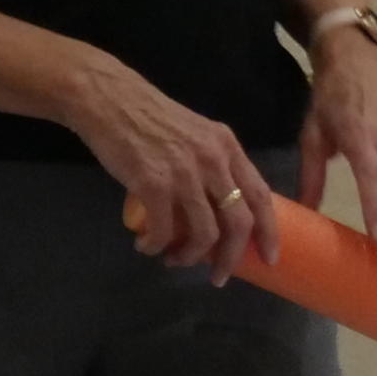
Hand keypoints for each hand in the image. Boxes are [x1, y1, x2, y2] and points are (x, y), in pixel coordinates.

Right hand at [60, 57, 269, 275]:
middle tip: (218, 276)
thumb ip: (211, 163)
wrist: (107, 99)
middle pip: (238, 222)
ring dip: (190, 256)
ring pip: (204, 232)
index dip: (268, 231)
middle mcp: (213, 159)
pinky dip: (156, 246)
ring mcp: (184, 172)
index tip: (269, 257)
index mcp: (227, 146)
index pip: (260, 195)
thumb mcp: (194, 133)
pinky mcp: (153, 184)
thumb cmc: (147, 117)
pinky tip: (146, 246)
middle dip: (230, 257)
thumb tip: (216, 207)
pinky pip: (164, 231)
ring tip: (173, 260)